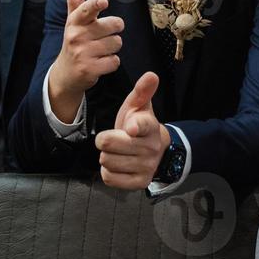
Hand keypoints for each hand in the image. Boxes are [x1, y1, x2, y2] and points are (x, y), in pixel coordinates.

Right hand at [49, 0, 124, 116]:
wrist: (66, 73)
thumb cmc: (75, 41)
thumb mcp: (73, 19)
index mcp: (75, 21)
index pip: (86, 9)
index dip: (95, 5)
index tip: (102, 2)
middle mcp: (77, 36)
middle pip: (115, 25)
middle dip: (114, 31)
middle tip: (102, 36)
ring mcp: (83, 53)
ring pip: (117, 43)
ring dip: (113, 48)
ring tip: (100, 51)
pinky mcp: (90, 70)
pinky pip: (115, 61)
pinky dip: (111, 63)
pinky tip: (100, 63)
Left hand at [94, 72, 168, 188]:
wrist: (154, 151)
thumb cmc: (138, 125)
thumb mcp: (139, 106)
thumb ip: (142, 91)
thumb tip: (151, 75)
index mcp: (150, 126)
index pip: (142, 125)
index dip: (134, 126)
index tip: (130, 128)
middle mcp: (150, 148)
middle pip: (107, 144)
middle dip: (104, 140)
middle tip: (113, 138)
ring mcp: (146, 167)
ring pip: (106, 161)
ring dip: (106, 156)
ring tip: (116, 152)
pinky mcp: (139, 183)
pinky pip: (109, 177)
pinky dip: (108, 171)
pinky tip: (117, 164)